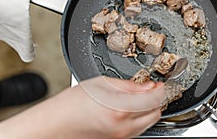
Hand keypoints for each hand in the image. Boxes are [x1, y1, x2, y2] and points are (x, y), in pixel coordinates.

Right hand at [0, 76, 164, 138]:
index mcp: (120, 108)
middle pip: (156, 113)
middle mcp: (124, 127)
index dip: (161, 89)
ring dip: (149, 109)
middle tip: (150, 89)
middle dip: (157, 99)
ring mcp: (122, 137)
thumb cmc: (70, 104)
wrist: (55, 125)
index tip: (160, 83)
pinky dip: (140, 118)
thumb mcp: (101, 84)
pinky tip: (130, 108)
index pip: (155, 99)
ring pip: (149, 123)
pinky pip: (138, 129)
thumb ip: (129, 85)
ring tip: (139, 97)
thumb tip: (148, 85)